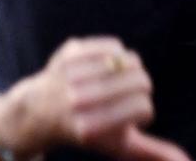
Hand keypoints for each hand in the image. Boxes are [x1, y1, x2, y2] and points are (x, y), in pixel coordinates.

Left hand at [0, 38, 188, 160]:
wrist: (42, 107)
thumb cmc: (88, 128)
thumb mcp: (119, 147)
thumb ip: (153, 153)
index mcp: (91, 128)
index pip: (144, 108)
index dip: (143, 112)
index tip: (129, 117)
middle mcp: (77, 102)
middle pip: (138, 81)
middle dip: (141, 88)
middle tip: (128, 94)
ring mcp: (71, 75)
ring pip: (127, 62)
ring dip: (130, 71)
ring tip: (119, 81)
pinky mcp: (68, 52)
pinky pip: (112, 45)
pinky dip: (118, 54)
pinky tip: (109, 65)